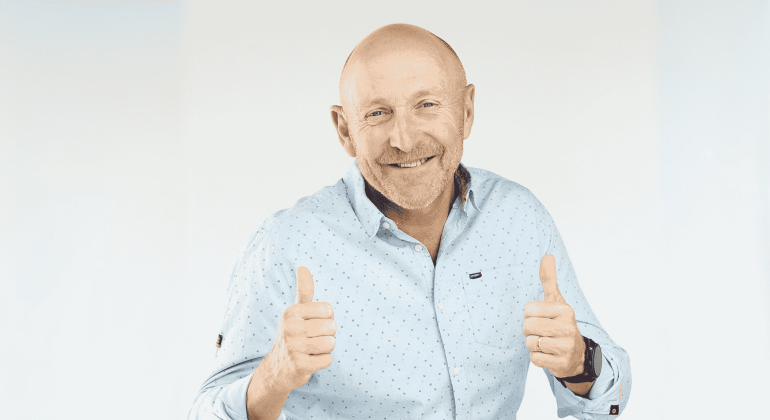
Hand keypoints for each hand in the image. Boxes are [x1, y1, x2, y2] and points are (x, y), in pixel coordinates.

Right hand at [262, 266, 336, 392]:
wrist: (278, 368)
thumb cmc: (293, 335)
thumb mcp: (296, 312)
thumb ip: (304, 290)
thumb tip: (302, 267)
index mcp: (291, 312)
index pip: (329, 310)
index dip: (326, 319)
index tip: (313, 325)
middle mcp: (290, 328)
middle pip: (331, 327)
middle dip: (327, 335)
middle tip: (312, 339)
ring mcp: (294, 348)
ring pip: (331, 344)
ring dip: (326, 349)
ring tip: (312, 350)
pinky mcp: (300, 366)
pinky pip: (327, 360)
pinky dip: (323, 362)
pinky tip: (310, 361)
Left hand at [523, 254, 584, 378]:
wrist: (577, 354)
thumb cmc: (561, 324)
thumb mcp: (556, 301)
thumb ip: (549, 280)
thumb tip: (547, 256)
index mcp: (565, 310)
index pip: (528, 309)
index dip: (531, 315)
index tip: (543, 318)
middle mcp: (568, 327)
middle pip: (527, 326)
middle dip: (531, 330)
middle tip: (543, 332)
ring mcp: (565, 346)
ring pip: (530, 343)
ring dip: (534, 344)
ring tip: (547, 343)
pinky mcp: (561, 363)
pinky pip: (534, 359)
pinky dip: (538, 357)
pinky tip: (549, 354)